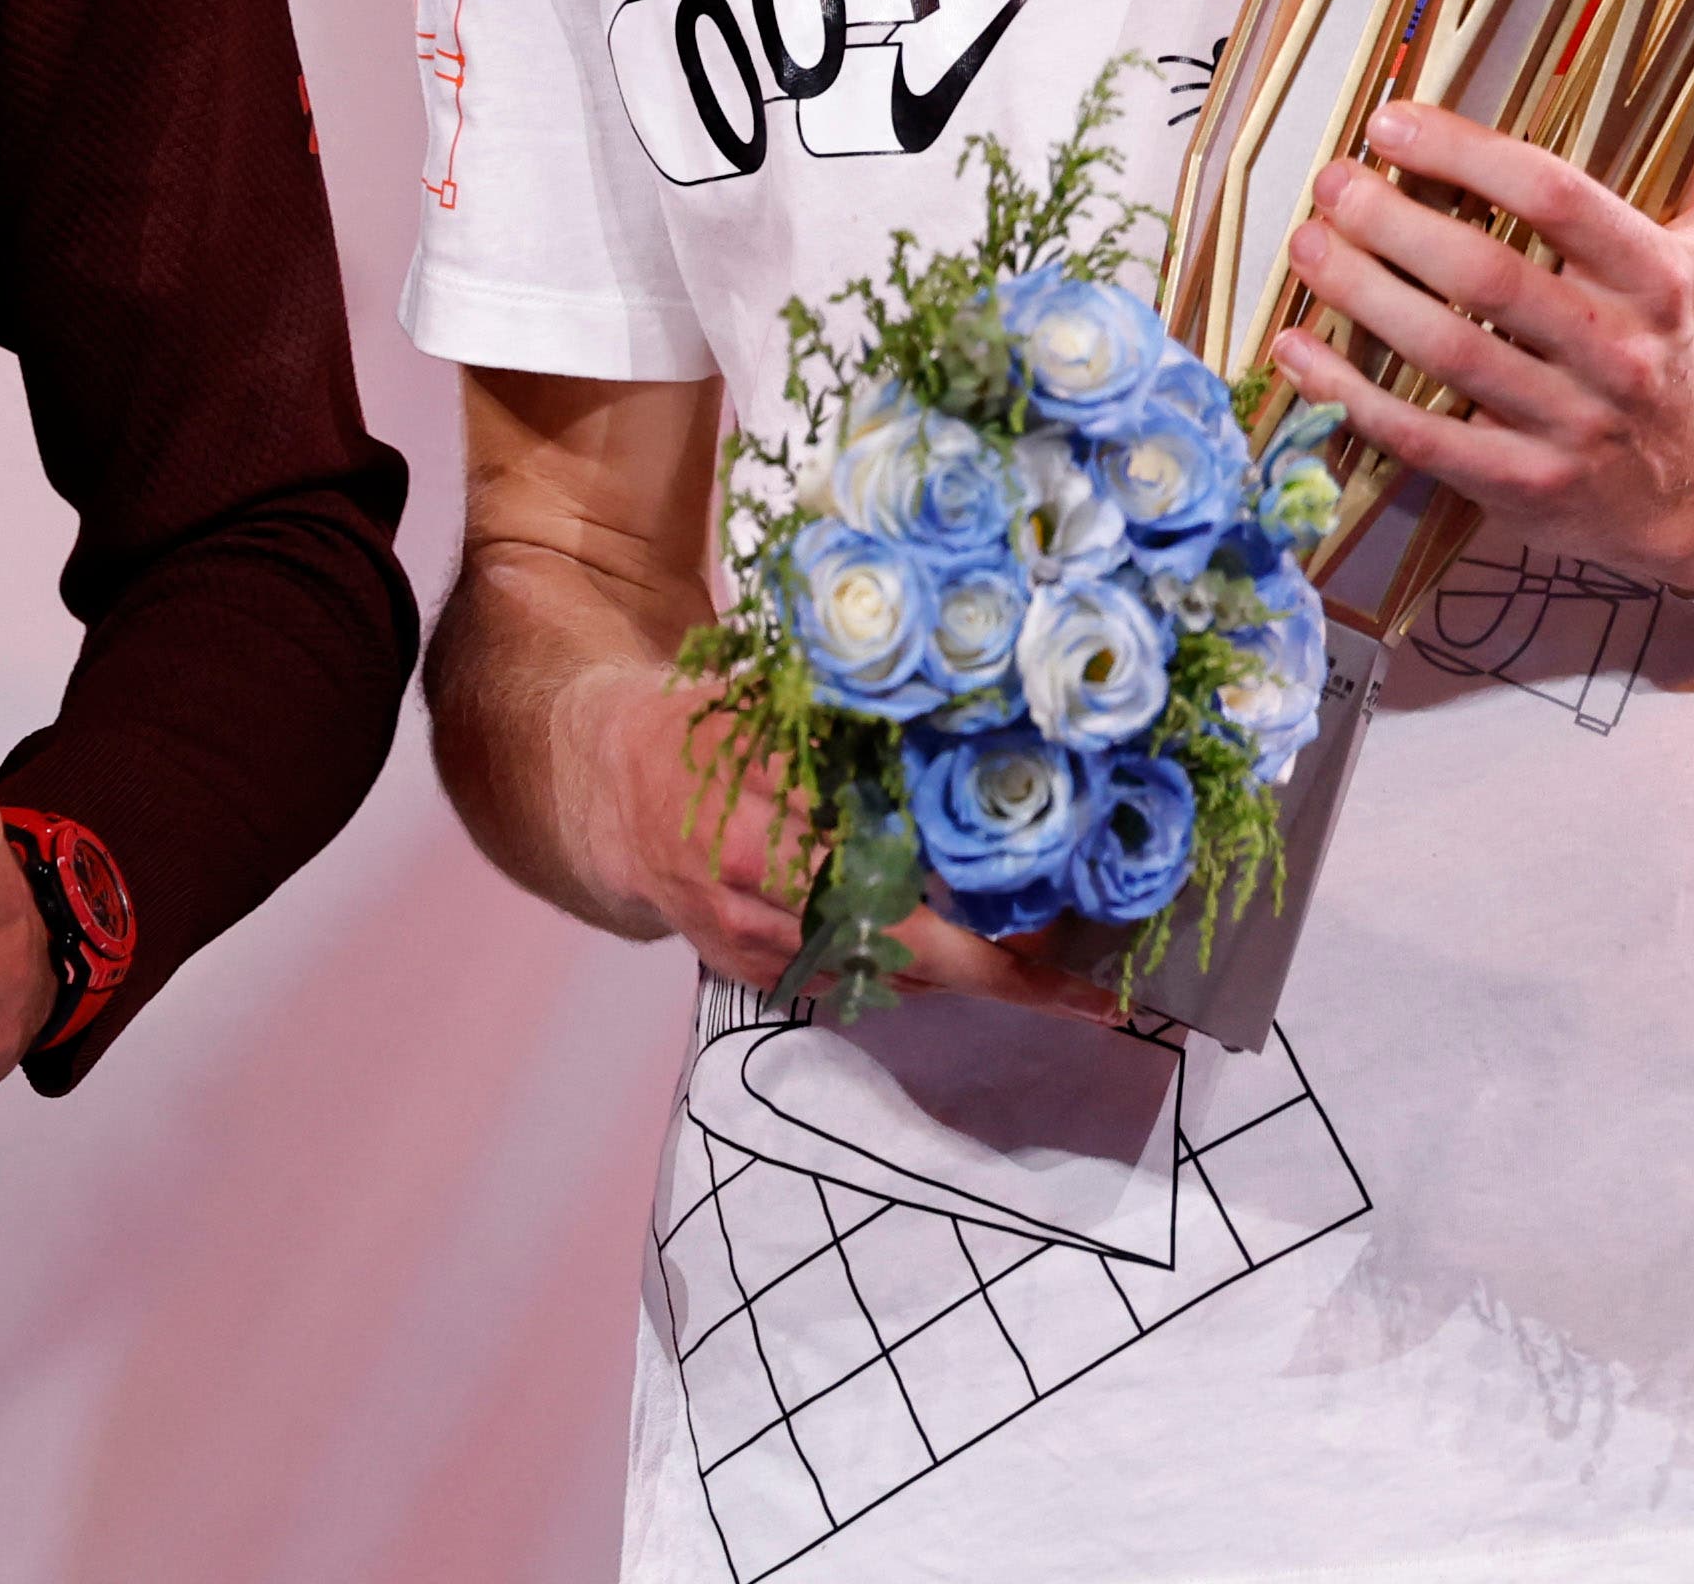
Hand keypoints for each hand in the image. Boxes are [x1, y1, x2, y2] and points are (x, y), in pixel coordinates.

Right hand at [593, 675, 1117, 1020]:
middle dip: (1002, 974)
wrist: (607, 791)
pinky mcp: (756, 974)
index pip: (908, 886)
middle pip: (910, 953)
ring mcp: (760, 949)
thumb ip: (861, 725)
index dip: (994, 926)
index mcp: (774, 826)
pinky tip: (950, 941)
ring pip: (889, 976)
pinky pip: (855, 980)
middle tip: (1086, 988)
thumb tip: (982, 728)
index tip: (1073, 951)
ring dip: (967, 971)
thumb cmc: (702, 729)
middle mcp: (767, 902)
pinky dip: (911, 965)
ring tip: (1044, 965)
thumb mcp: (774, 705)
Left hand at [1264, 0, 1693, 594]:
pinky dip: (1347, 393)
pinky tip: (1294, 349)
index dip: (1466, 155)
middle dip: (1392, 223)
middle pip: (1488, 277)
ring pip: (1447, 355)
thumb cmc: (1683, 333)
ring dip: (1360, 296)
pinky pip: (1422, 437)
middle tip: (1329, 182)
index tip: (1390, 121)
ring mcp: (1573, 428)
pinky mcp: (1524, 488)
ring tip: (1305, 245)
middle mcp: (1622, 353)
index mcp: (1662, 276)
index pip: (1556, 198)